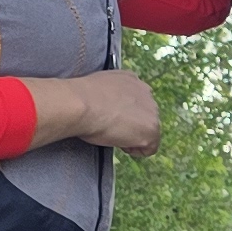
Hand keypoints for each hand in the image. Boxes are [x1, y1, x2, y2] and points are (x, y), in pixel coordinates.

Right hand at [32, 69, 162, 154]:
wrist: (81, 104)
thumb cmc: (80, 98)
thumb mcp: (95, 89)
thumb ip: (106, 94)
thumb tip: (100, 105)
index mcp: (131, 80)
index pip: (136, 101)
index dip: (125, 114)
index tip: (112, 120)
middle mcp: (146, 92)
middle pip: (145, 116)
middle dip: (131, 126)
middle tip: (111, 130)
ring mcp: (151, 111)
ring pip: (147, 132)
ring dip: (132, 138)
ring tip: (113, 135)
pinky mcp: (152, 129)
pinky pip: (149, 149)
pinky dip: (135, 151)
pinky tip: (120, 144)